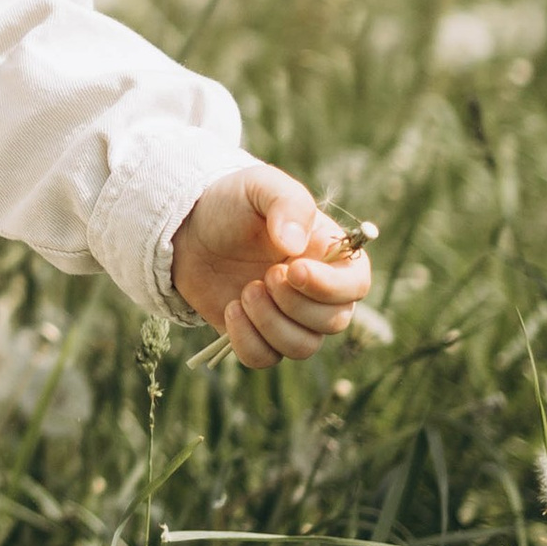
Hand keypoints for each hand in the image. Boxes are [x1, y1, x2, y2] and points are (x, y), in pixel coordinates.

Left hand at [172, 162, 371, 368]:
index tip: (294, 269)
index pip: (357, 284)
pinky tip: (230, 309)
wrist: (189, 228)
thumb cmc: (234, 203)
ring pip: (302, 347)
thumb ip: (287, 204)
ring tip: (244, 291)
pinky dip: (247, 340)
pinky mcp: (258, 335)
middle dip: (294, 304)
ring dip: (270, 323)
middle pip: (334, 321)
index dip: (331, 286)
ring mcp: (289, 318)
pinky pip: (266, 358)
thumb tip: (295, 245)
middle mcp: (317, 291)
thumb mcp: (260, 187)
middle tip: (263, 276)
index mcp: (329, 255)